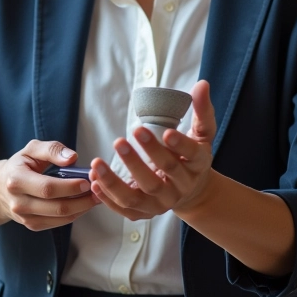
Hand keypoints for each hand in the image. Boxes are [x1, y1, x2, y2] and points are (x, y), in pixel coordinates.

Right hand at [0, 140, 99, 231]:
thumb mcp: (31, 149)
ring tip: (96, 197)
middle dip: (82, 200)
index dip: (70, 187)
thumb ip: (52, 149)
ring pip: (60, 218)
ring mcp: (25, 218)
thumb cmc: (20, 165)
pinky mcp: (32, 226)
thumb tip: (72, 158)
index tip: (88, 181)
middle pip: (56, 207)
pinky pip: (58, 223)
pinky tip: (84, 204)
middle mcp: (19, 203)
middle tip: (99, 190)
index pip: (48, 188)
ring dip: (82, 209)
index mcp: (17, 181)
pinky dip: (74, 214)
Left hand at [90, 80, 216, 219]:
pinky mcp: (146, 212)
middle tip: (120, 140)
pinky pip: (126, 209)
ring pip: (138, 196)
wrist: (193, 191)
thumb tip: (202, 84)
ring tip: (97, 163)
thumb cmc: (192, 155)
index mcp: (197, 165)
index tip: (166, 132)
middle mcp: (180, 187)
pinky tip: (94, 181)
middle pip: (159, 176)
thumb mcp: (202, 133)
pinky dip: (109, 199)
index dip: (179, 145)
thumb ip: (201, 110)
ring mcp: (162, 203)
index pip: (190, 155)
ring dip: (115, 182)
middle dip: (138, 160)